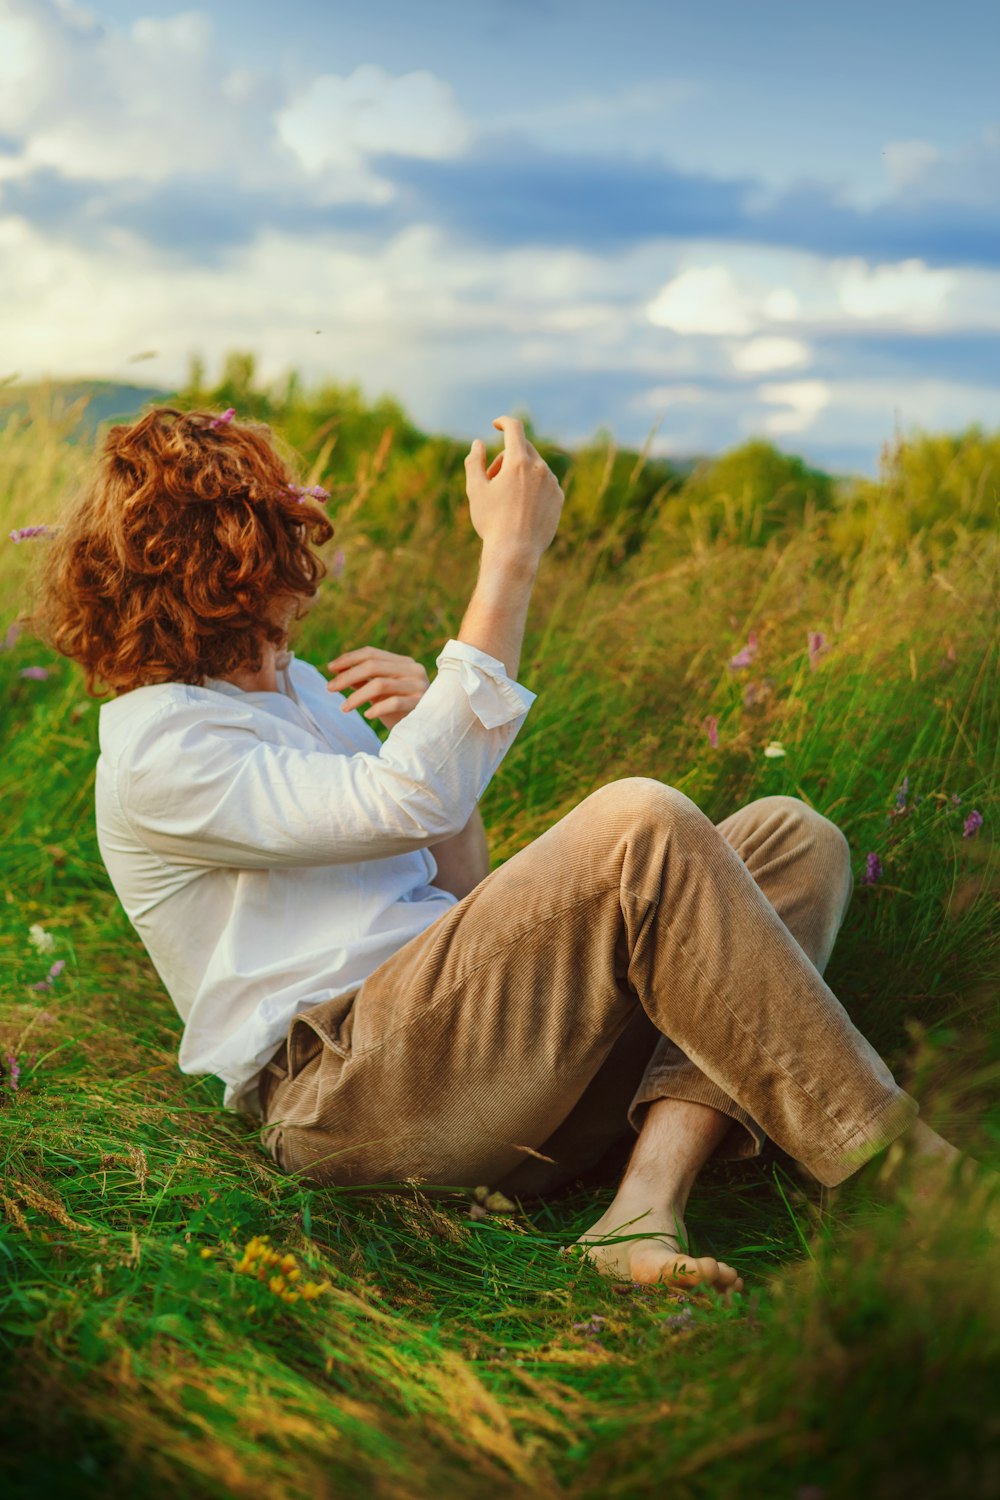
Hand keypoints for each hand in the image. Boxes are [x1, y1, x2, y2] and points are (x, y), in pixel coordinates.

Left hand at [326, 646, 429, 728]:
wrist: (425, 732)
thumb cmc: (399, 711)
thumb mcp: (379, 693)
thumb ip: (362, 680)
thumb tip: (337, 671)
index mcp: (404, 662)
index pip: (372, 653)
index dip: (349, 658)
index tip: (330, 668)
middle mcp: (413, 669)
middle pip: (373, 666)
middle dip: (347, 676)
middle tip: (330, 688)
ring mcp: (418, 686)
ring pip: (380, 684)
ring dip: (357, 696)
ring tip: (344, 707)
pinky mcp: (420, 704)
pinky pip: (393, 703)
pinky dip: (376, 708)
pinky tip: (366, 715)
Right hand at [464, 415, 563, 565]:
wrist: (515, 552)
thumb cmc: (491, 521)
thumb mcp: (476, 489)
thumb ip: (474, 461)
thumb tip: (479, 443)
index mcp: (519, 461)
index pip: (514, 428)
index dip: (504, 422)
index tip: (496, 424)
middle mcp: (540, 468)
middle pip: (523, 449)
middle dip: (506, 458)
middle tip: (492, 479)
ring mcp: (552, 483)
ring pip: (534, 467)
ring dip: (519, 473)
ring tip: (506, 499)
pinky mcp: (558, 498)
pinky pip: (545, 483)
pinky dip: (532, 487)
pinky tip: (521, 508)